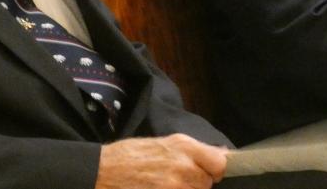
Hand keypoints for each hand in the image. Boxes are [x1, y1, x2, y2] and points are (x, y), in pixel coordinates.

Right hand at [95, 134, 227, 188]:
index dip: (214, 170)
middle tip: (177, 180)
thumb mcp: (163, 143)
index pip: (220, 164)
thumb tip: (223, 154)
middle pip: (206, 184)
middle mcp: (182, 166)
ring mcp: (174, 187)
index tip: (207, 172)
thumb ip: (194, 150)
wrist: (103, 171)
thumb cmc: (130, 156)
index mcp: (184, 146)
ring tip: (165, 185)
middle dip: (196, 184)